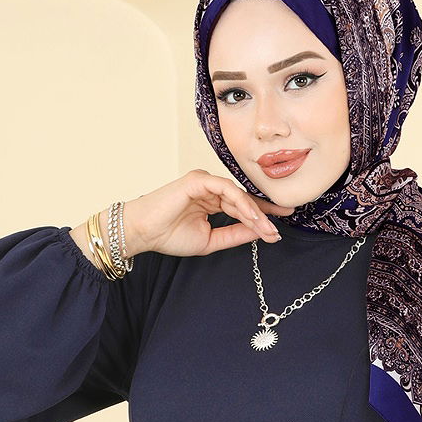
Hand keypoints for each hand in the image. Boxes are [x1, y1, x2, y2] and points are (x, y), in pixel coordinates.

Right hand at [127, 170, 295, 257]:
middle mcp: (210, 189)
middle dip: (263, 216)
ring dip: (255, 213)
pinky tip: (252, 217)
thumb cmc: (168, 235)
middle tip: (278, 229)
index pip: (242, 206)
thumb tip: (260, 232)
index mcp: (212, 201)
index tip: (279, 227)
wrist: (142, 233)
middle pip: (244, 200)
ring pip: (238, 195)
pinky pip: (226, 189)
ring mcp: (204, 183)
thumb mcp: (210, 240)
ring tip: (267, 229)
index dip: (262, 216)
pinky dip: (241, 203)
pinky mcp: (198, 180)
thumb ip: (234, 234)